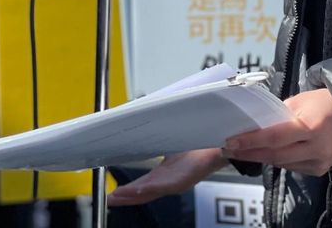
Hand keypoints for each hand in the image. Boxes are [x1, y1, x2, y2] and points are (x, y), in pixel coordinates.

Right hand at [107, 148, 226, 206]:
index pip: (144, 184)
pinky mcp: (184, 179)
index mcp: (167, 174)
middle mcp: (171, 181)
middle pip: (144, 192)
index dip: (128, 191)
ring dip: (133, 195)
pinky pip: (163, 185)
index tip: (113, 194)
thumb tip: (143, 132)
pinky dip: (148, 188)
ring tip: (116, 197)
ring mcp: (177, 181)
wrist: (222, 144)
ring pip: (151, 191)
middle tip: (109, 200)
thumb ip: (159, 143)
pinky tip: (136, 190)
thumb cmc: (200, 144)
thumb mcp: (174, 146)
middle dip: (126, 197)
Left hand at [221, 88, 331, 175]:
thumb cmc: (322, 102)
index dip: (250, 141)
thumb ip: (277, 115)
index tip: (230, 142)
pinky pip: (291, 166)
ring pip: (281, 163)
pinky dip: (276, 159)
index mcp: (310, 127)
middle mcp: (316, 148)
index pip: (273, 138)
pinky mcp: (319, 170)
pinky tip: (263, 153)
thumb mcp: (298, 101)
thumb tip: (254, 126)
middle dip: (248, 152)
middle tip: (227, 149)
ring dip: (259, 157)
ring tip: (240, 151)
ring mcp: (318, 162)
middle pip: (274, 155)